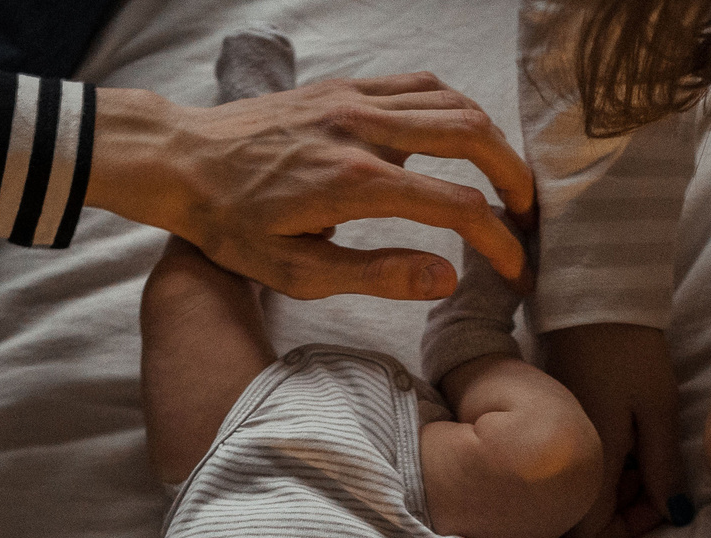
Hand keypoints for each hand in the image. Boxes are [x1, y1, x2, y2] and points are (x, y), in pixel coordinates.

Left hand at [86, 80, 532, 300]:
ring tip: (503, 178)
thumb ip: (377, 276)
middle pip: (471, 133)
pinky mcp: (344, 88)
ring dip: (490, 138)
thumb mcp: (297, 273)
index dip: (498, 241)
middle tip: (528, 215)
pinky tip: (458, 139)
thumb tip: (446, 278)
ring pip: (451, 100)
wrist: (181, 161)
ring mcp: (354, 99)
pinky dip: (453, 109)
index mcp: (354, 183)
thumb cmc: (231, 226)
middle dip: (514, 176)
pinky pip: (418, 85)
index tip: (514, 269)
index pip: (456, 206)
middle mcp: (362, 129)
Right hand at [545, 323, 687, 537]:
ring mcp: (561, 437)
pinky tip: (632, 432)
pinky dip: (611, 459)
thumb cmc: (631, 350)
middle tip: (661, 473)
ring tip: (650, 448)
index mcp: (590, 458)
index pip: (589, 533)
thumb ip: (662, 465)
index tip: (660, 503)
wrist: (593, 297)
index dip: (626, 531)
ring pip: (587, 486)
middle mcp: (567, 455)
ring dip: (621, 482)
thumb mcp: (659, 408)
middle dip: (628, 505)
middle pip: (586, 513)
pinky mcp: (563, 418)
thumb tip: (671, 513)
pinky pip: (584, 459)